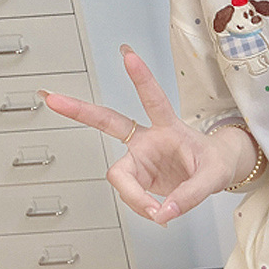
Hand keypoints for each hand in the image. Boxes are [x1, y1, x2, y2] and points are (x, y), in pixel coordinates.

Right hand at [39, 45, 254, 225]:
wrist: (216, 171)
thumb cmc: (215, 163)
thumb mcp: (213, 177)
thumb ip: (190, 195)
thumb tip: (163, 213)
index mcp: (169, 128)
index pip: (154, 100)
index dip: (141, 78)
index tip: (128, 56)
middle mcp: (148, 140)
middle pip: (109, 122)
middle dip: (80, 111)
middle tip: (52, 98)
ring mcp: (140, 158)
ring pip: (120, 177)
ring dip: (136, 198)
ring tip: (159, 212)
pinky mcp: (139, 176)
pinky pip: (131, 195)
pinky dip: (142, 207)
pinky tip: (158, 211)